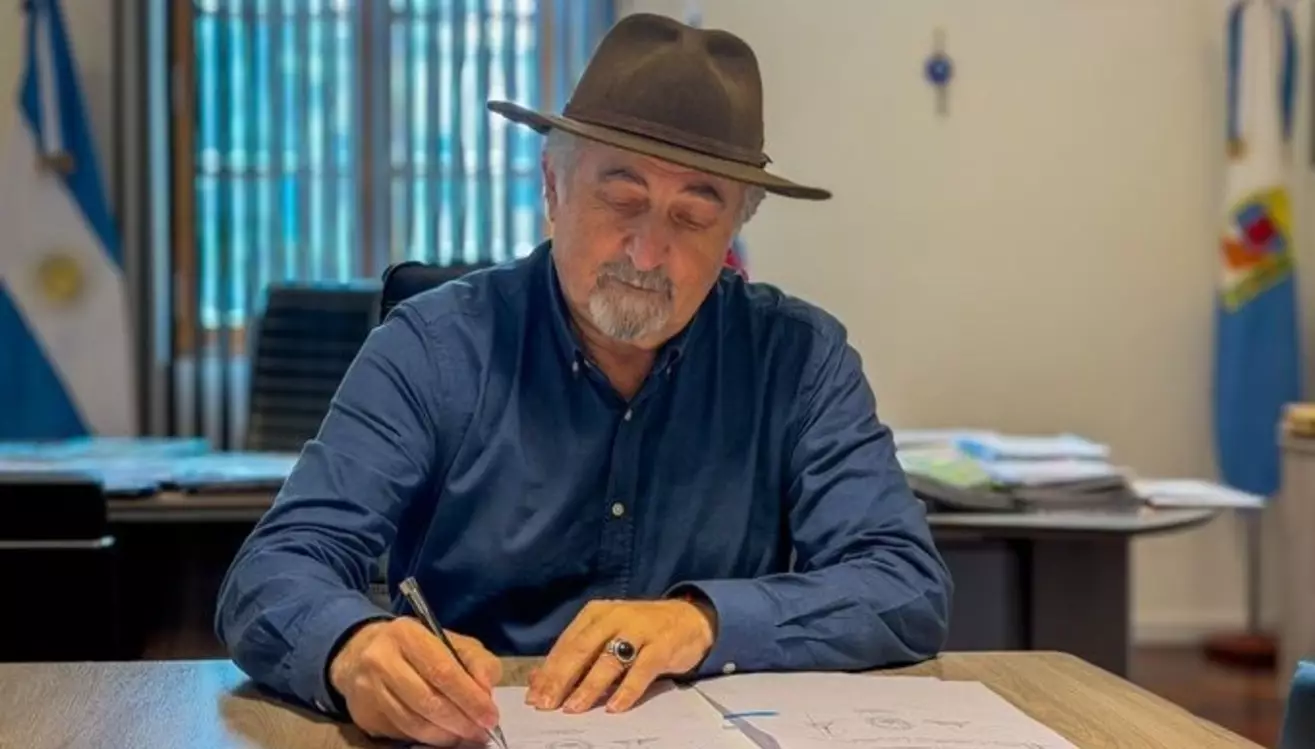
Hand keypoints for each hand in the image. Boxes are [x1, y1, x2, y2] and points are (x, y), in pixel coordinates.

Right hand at [328, 617, 502, 745]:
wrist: (361, 653)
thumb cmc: (418, 648)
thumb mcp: (452, 642)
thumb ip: (477, 662)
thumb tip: (486, 693)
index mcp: (407, 634)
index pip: (443, 671)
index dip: (470, 698)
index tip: (490, 716)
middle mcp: (382, 660)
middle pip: (427, 700)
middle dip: (461, 722)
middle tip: (481, 732)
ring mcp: (369, 689)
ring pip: (413, 723)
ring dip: (445, 735)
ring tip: (465, 737)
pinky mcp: (364, 714)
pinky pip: (401, 733)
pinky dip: (427, 739)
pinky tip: (442, 735)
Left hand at [526, 597, 716, 713]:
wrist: (689, 618)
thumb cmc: (641, 631)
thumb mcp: (607, 636)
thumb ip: (576, 655)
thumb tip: (537, 679)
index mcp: (596, 613)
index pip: (566, 643)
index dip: (548, 671)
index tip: (533, 696)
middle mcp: (615, 616)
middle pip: (581, 649)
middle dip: (560, 679)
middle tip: (546, 704)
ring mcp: (640, 630)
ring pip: (609, 660)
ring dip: (588, 686)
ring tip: (573, 708)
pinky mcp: (662, 645)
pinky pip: (641, 670)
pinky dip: (626, 690)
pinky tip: (614, 707)